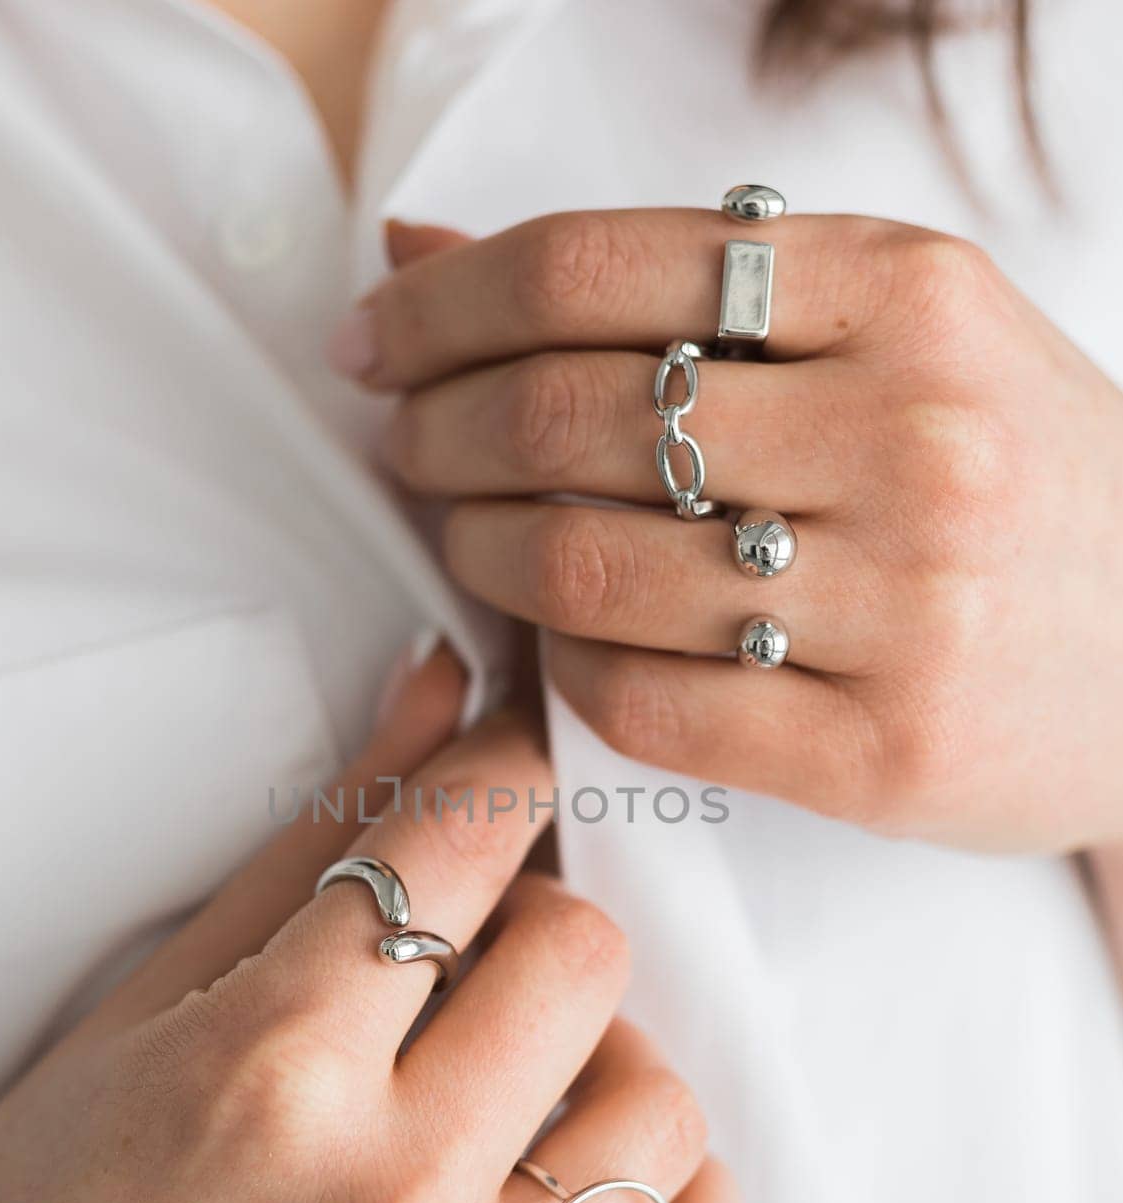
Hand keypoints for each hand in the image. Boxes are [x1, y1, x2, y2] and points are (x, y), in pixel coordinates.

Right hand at [0, 646, 737, 1202]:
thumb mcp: (147, 1007)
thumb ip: (316, 842)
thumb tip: (439, 691)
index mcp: (268, 1066)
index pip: (464, 839)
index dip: (500, 769)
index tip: (508, 763)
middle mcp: (378, 1197)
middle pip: (585, 957)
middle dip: (543, 916)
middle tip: (484, 946)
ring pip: (664, 1112)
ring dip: (611, 1059)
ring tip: (528, 1077)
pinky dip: (677, 1199)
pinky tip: (601, 1171)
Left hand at [343, 210, 1122, 851]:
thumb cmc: (1014, 479)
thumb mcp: (897, 333)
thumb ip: (685, 289)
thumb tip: (425, 257)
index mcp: (910, 292)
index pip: (597, 268)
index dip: (448, 305)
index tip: (382, 341)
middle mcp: (914, 436)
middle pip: (570, 416)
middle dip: (438, 430)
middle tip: (407, 444)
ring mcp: (906, 607)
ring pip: (590, 568)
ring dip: (482, 551)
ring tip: (470, 537)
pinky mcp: (881, 752)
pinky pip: (645, 704)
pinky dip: (564, 666)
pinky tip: (559, 638)